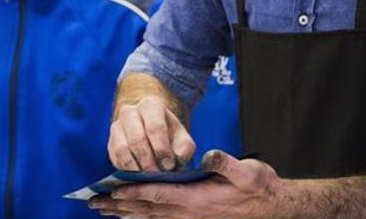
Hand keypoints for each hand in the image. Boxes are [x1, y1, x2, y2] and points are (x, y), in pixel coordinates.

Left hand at [88, 150, 284, 217]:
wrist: (271, 205)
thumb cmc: (258, 186)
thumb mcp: (246, 170)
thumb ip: (225, 162)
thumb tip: (207, 154)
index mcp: (198, 199)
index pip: (158, 195)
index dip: (133, 192)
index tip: (111, 190)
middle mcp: (190, 212)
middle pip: (147, 209)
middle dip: (120, 205)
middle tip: (94, 202)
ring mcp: (191, 218)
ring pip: (151, 216)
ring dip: (126, 212)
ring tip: (104, 209)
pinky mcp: (194, 218)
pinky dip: (143, 215)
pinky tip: (131, 214)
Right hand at [109, 95, 195, 170]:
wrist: (154, 135)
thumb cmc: (171, 137)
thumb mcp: (183, 140)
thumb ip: (184, 149)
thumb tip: (174, 161)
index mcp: (151, 105)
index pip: (155, 127)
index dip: (162, 149)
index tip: (169, 166)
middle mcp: (130, 112)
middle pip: (137, 139)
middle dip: (148, 161)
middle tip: (157, 176)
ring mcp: (117, 126)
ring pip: (123, 149)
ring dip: (136, 168)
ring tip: (147, 178)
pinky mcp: (110, 143)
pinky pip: (115, 158)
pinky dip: (126, 170)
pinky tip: (137, 177)